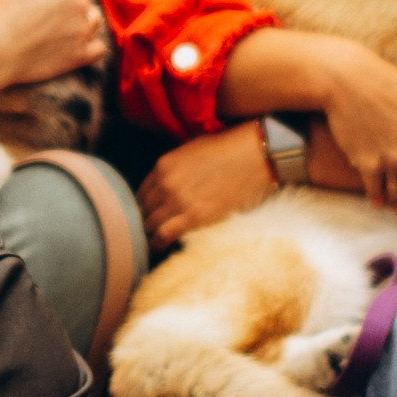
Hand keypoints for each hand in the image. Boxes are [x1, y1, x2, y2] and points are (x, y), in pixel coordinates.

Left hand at [139, 123, 273, 247]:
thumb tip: (163, 186)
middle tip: (147, 232)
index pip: (140, 194)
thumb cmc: (228, 149)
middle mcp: (166, 183)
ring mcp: (179, 200)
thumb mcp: (190, 151)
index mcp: (163, 166)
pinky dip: (158, 244)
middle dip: (143, 222)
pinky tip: (158, 248)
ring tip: (151, 243)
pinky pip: (164, 235)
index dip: (141, 208)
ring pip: (150, 226)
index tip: (146, 216)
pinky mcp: (195, 216)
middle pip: (142, 211)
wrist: (256, 154)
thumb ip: (172, 169)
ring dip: (149, 235)